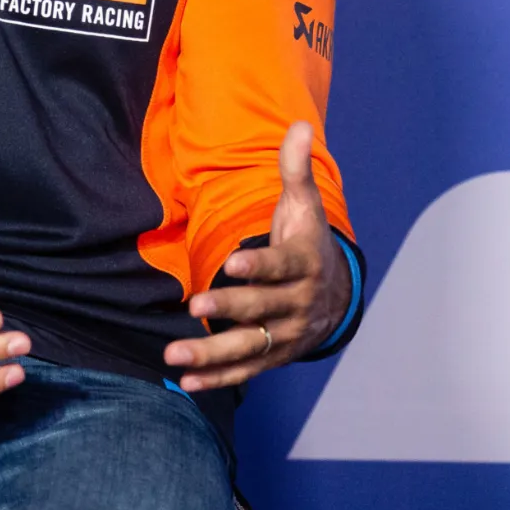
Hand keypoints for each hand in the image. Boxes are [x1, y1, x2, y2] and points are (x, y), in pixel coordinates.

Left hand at [164, 122, 350, 391]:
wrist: (336, 295)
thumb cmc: (307, 241)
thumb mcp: (303, 205)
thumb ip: (295, 169)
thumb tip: (302, 126)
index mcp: (304, 267)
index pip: (280, 268)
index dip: (258, 266)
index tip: (232, 263)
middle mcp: (296, 306)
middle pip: (261, 310)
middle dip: (229, 310)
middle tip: (196, 306)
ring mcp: (284, 335)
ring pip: (248, 348)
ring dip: (211, 355)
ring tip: (173, 356)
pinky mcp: (272, 356)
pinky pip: (244, 370)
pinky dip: (217, 378)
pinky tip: (185, 382)